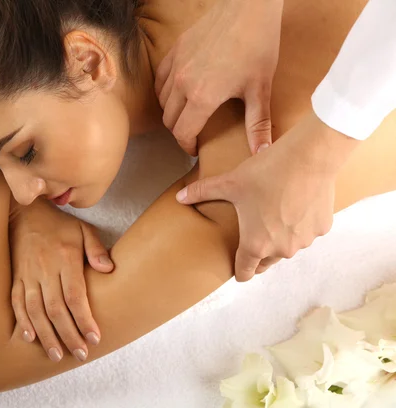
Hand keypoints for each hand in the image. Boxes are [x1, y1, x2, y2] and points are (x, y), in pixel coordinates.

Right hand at [8, 198, 113, 361]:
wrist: (25, 214)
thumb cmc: (60, 226)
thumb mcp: (83, 230)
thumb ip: (96, 249)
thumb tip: (108, 269)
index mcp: (65, 258)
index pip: (75, 296)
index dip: (84, 320)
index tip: (94, 338)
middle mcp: (45, 269)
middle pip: (56, 309)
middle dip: (69, 335)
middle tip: (81, 354)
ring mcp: (27, 275)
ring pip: (35, 311)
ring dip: (46, 335)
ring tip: (57, 355)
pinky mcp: (15, 278)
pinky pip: (17, 303)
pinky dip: (22, 321)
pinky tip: (30, 338)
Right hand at [155, 0, 282, 155]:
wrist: (249, 7)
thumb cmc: (258, 45)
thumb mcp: (260, 89)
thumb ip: (258, 125)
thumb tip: (263, 153)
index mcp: (202, 97)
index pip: (182, 133)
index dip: (188, 146)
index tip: (195, 149)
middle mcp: (182, 83)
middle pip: (169, 120)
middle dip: (180, 131)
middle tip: (194, 133)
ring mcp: (175, 65)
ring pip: (162, 101)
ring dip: (172, 112)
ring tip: (188, 114)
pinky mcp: (174, 50)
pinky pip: (160, 79)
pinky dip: (165, 91)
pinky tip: (179, 91)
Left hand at [176, 112, 360, 280]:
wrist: (308, 157)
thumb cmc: (265, 172)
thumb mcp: (229, 183)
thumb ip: (202, 192)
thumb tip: (179, 197)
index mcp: (256, 244)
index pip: (245, 271)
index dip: (240, 272)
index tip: (238, 272)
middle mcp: (282, 249)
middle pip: (267, 262)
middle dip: (259, 254)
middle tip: (252, 239)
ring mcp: (304, 240)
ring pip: (289, 247)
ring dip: (281, 238)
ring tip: (274, 216)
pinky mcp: (322, 228)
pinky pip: (306, 232)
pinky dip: (300, 224)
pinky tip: (295, 205)